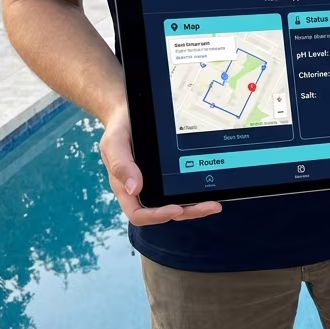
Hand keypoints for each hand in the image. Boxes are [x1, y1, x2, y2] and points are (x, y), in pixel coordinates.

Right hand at [99, 106, 221, 225]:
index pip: (138, 213)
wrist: (129, 112)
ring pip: (178, 203)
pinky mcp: (170, 174)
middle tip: (211, 206)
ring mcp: (158, 183)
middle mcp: (144, 189)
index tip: (175, 209)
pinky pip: (183, 188)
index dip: (157, 216)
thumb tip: (134, 189)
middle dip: (188, 212)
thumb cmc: (119, 129)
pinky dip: (196, 192)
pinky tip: (211, 189)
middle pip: (165, 212)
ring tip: (215, 203)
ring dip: (196, 207)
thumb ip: (121, 165)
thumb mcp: (114, 143)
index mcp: (126, 187)